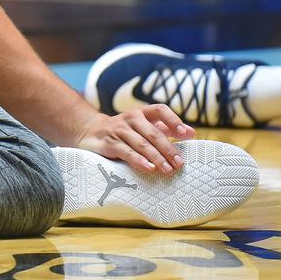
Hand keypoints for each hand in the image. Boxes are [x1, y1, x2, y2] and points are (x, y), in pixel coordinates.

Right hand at [76, 105, 195, 174]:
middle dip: (168, 148)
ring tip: (168, 169)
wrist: (88, 131)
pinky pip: (126, 152)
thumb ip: (165, 129)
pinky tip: (149, 168)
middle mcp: (131, 118)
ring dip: (156, 157)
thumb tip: (192, 133)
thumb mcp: (143, 127)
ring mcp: (119, 130)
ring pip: (141, 144)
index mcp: (142, 113)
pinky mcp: (108, 143)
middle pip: (153, 132)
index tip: (186, 134)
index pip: (160, 110)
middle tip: (180, 163)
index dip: (174, 120)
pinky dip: (138, 161)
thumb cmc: (124, 131)